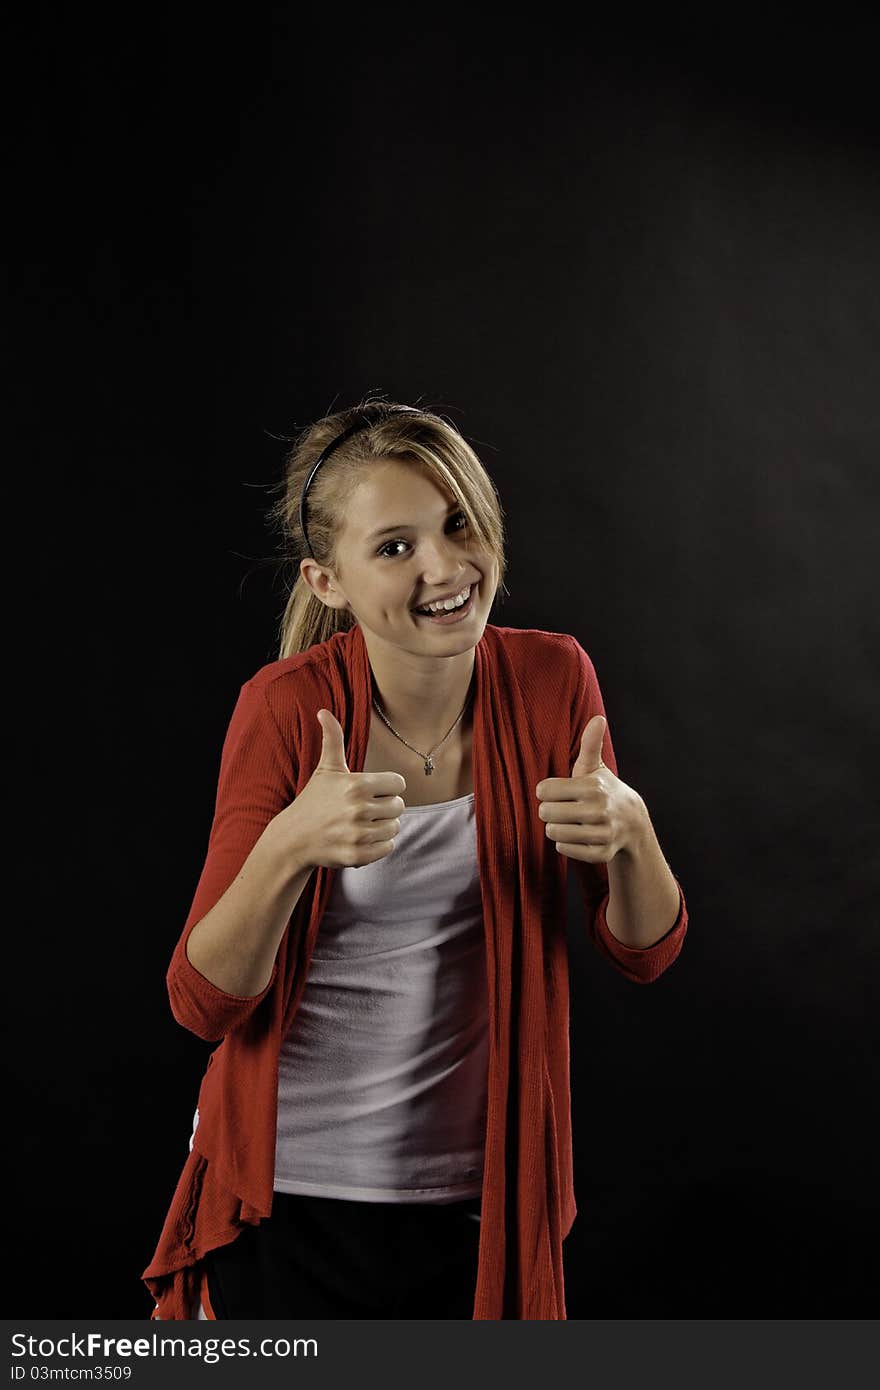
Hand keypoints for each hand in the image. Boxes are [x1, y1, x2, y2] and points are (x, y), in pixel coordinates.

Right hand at [276, 710, 406, 869]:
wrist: (293, 839)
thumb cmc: (313, 800)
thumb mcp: (325, 769)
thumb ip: (332, 739)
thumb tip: (323, 711)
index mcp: (356, 784)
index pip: (399, 784)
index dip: (387, 787)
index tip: (372, 791)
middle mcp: (358, 809)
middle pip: (399, 806)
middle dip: (386, 807)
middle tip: (366, 809)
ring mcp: (357, 834)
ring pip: (395, 827)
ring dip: (383, 826)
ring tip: (363, 824)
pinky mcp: (357, 855)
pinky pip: (388, 848)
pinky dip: (379, 845)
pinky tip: (361, 839)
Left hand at [535, 715, 646, 862]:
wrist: (633, 823)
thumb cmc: (605, 791)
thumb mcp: (596, 767)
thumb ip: (591, 744)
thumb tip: (598, 718)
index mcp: (591, 786)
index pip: (543, 790)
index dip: (546, 792)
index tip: (557, 792)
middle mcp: (598, 810)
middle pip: (545, 813)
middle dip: (549, 811)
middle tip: (562, 809)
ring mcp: (602, 833)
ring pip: (554, 834)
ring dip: (557, 829)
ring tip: (569, 823)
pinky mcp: (601, 853)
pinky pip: (566, 850)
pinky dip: (566, 846)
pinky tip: (575, 837)